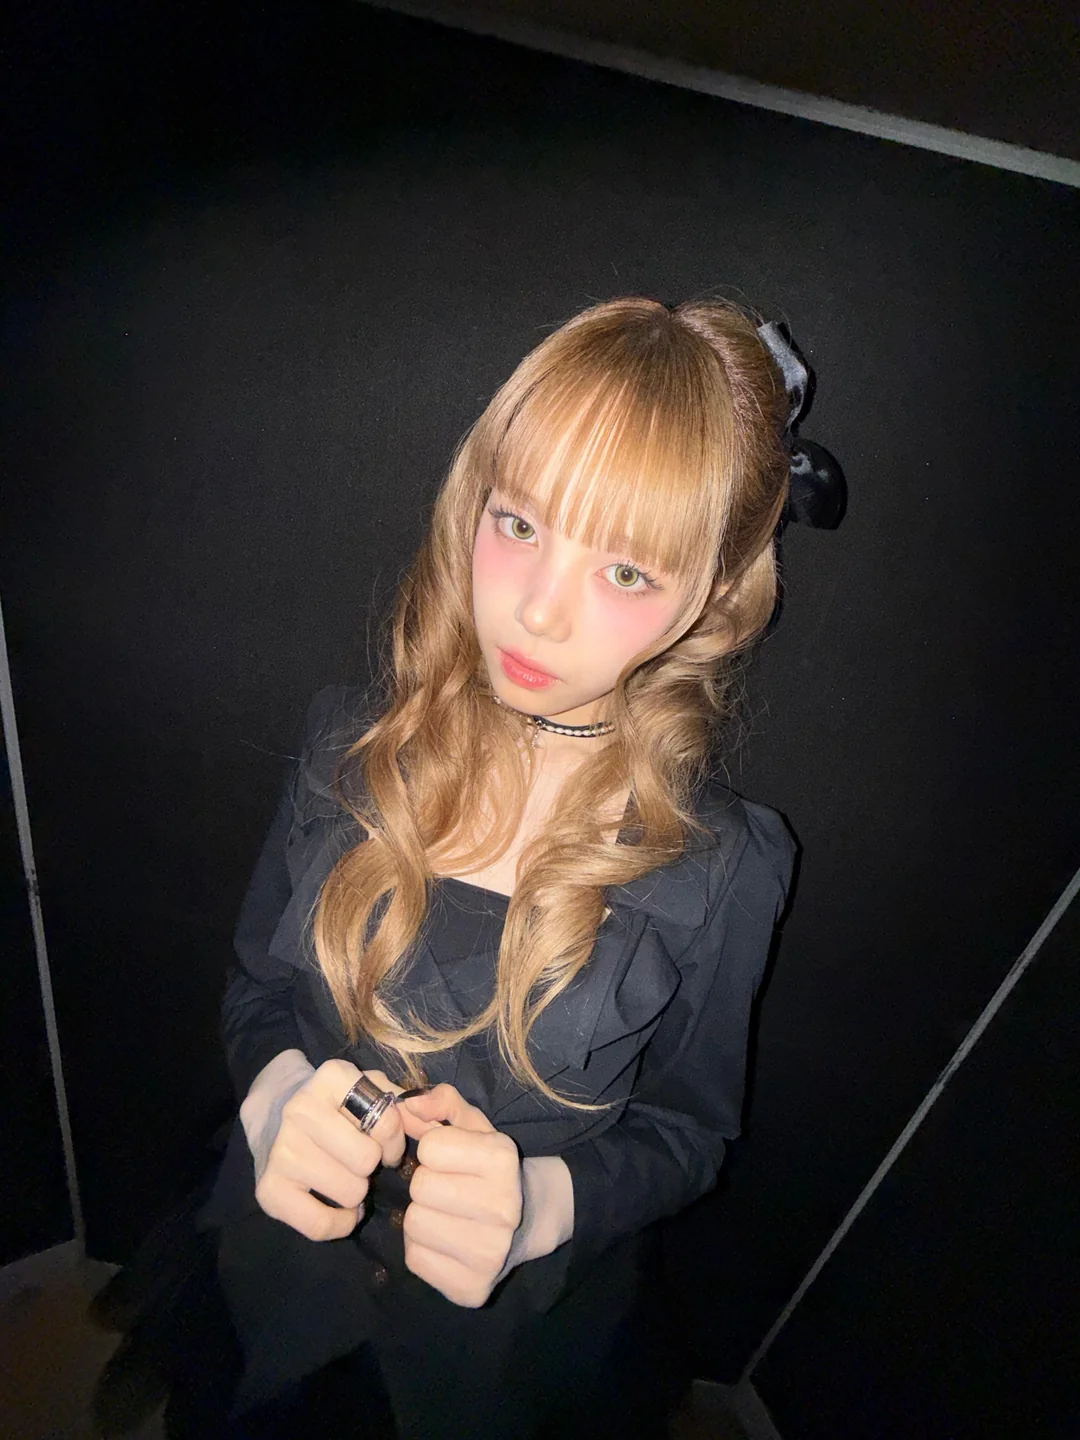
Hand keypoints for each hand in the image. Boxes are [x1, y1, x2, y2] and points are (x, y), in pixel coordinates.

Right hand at [253, 1059, 405, 1241]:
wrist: (272, 1112)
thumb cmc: (336, 1104)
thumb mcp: (372, 1088)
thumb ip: (409, 1105)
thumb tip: (435, 1129)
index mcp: (332, 1077)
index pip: (387, 1120)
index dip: (394, 1140)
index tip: (383, 1142)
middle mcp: (300, 1109)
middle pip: (367, 1160)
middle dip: (371, 1165)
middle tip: (359, 1160)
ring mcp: (281, 1150)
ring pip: (350, 1192)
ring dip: (356, 1191)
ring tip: (344, 1175)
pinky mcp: (268, 1190)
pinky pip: (322, 1224)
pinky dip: (339, 1222)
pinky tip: (338, 1206)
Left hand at [397, 1084, 523, 1308]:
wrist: (529, 1219)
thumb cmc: (490, 1167)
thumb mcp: (475, 1126)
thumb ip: (441, 1103)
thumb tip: (406, 1104)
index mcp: (503, 1160)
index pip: (431, 1148)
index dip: (434, 1150)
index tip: (452, 1159)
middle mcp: (503, 1208)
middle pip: (420, 1187)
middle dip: (427, 1184)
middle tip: (447, 1189)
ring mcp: (490, 1254)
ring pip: (414, 1224)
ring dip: (421, 1216)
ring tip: (445, 1214)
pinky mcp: (473, 1288)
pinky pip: (416, 1259)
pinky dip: (422, 1248)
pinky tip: (445, 1240)